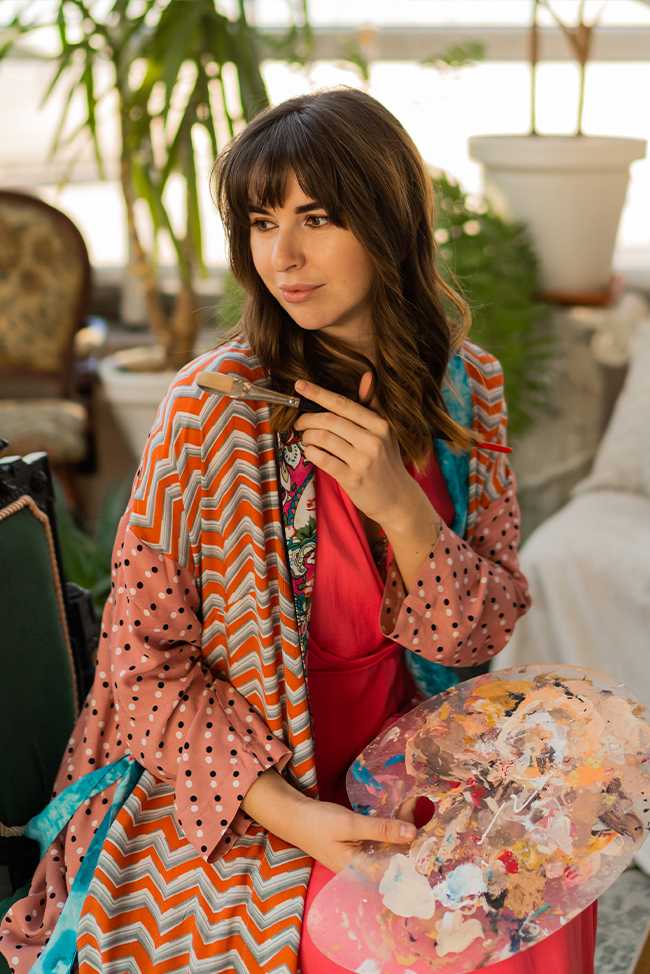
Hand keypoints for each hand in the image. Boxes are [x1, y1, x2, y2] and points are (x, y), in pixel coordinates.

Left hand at [293, 371, 416, 527]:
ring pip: (322, 439)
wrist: (397, 498)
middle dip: (307, 419)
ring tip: (306, 439)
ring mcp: (363, 460)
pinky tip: (311, 452)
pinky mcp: (352, 478)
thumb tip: (366, 376)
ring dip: (307, 437)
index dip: (318, 393)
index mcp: (380, 424)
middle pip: (329, 420)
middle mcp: (373, 440)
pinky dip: (311, 453)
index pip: (343, 404)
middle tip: (299, 422)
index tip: (299, 385)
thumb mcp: (384, 432)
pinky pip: (322, 459)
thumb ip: (371, 405)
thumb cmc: (386, 462)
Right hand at [293, 796, 417, 873]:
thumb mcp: (351, 825)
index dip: (416, 853)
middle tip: (417, 806)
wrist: (292, 816)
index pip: (398, 870)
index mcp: (360, 871)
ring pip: (390, 846)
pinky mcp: (358, 846)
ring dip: (401, 827)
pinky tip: (398, 811)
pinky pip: (381, 839)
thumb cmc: (317, 823)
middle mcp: (363, 869)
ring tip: (411, 805)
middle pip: (396, 856)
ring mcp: (360, 857)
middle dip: (410, 834)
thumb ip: (381, 830)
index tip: (430, 833)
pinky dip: (390, 826)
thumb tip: (412, 834)